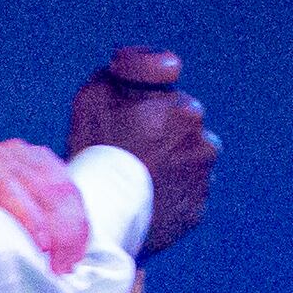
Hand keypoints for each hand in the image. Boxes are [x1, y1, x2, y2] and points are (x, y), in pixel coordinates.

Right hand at [67, 46, 218, 255]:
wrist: (96, 227)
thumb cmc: (90, 153)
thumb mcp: (94, 96)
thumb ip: (133, 67)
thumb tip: (165, 65)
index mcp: (182, 110)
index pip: (168, 74)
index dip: (146, 74)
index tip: (128, 85)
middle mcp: (202, 142)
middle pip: (179, 116)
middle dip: (156, 122)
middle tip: (122, 143)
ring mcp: (203, 179)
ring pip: (186, 153)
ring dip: (166, 156)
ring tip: (130, 172)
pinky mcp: (197, 210)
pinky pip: (184, 189)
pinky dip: (166, 188)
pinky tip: (138, 192)